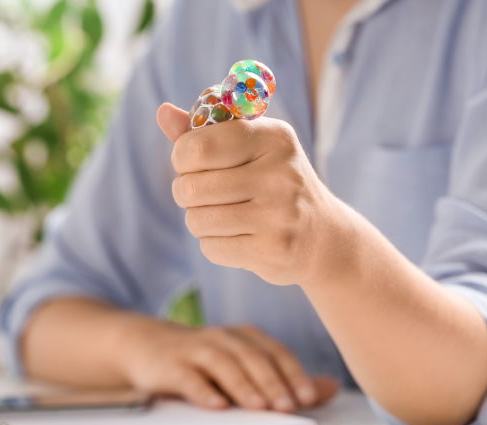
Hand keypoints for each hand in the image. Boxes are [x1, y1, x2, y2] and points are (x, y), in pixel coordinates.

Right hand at [117, 319, 338, 411]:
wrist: (149, 345)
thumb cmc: (205, 359)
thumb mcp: (245, 363)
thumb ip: (285, 377)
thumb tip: (332, 388)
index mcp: (245, 337)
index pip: (275, 352)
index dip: (292, 374)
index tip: (307, 398)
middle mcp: (223, 338)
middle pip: (251, 358)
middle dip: (271, 382)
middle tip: (287, 407)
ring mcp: (195, 350)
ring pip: (222, 365)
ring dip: (242, 386)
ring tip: (258, 407)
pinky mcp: (170, 365)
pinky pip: (188, 377)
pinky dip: (203, 390)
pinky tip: (216, 405)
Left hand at [157, 103, 344, 286]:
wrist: (323, 237)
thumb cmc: (275, 184)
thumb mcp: (251, 148)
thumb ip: (205, 132)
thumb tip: (163, 113)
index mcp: (273, 137)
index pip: (199, 146)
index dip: (182, 157)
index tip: (191, 163)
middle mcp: (279, 173)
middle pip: (191, 187)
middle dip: (185, 193)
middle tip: (203, 193)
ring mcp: (278, 214)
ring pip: (197, 220)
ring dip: (199, 220)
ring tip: (223, 215)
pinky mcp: (272, 250)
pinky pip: (211, 248)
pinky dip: (215, 244)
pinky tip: (239, 237)